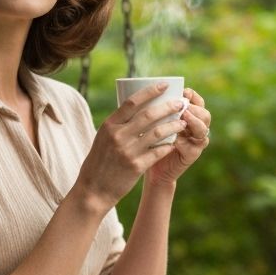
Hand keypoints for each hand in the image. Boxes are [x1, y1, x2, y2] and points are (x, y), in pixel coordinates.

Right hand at [76, 82, 189, 210]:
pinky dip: (168, 146)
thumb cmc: (99, 161)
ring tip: (182, 122)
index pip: (132, 102)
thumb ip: (118, 125)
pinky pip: (158, 151)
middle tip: (180, 103)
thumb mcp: (103, 138)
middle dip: (168, 106)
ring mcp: (128, 151)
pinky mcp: (136, 166)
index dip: (150, 91)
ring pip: (157, 132)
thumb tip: (138, 109)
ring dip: (173, 125)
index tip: (164, 85)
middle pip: (148, 115)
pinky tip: (174, 143)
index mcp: (109, 125)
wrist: (93, 190)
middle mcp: (118, 135)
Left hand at [145, 88, 210, 187]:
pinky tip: (177, 139)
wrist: (147, 166)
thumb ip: (151, 108)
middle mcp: (194, 127)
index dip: (193, 95)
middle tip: (184, 105)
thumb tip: (139, 85)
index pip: (197, 101)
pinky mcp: (191, 155)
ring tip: (184, 116)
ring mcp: (195, 142)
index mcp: (187, 115)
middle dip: (195, 107)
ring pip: (203, 128)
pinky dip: (186, 141)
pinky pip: (194, 146)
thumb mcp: (148, 121)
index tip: (184, 90)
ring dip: (195, 121)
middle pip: (204, 113)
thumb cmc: (146, 140)